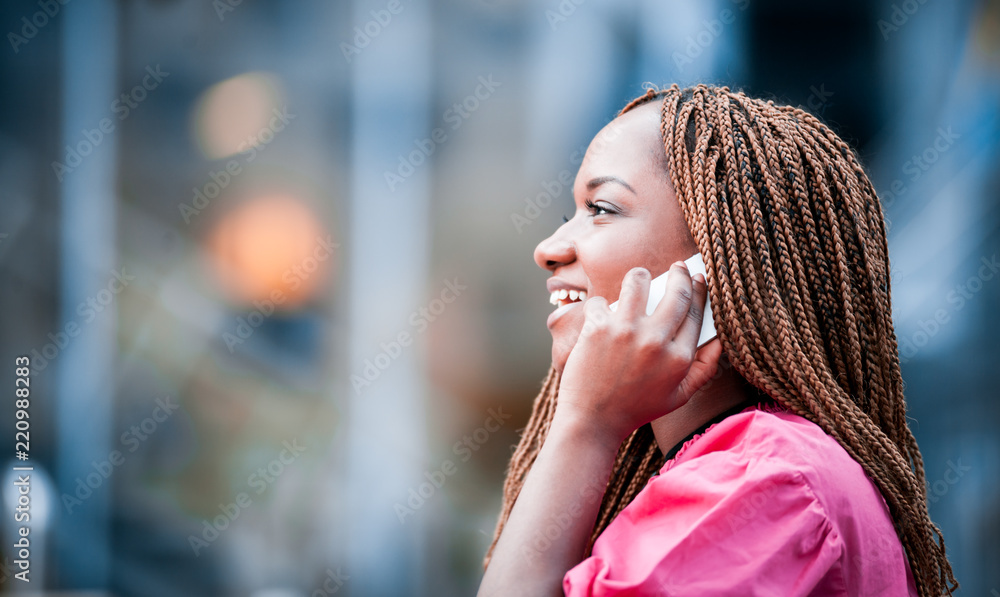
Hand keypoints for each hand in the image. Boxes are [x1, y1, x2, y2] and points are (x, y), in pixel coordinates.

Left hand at [553, 262, 722, 445]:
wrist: (592, 421)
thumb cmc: (636, 408)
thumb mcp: (679, 395)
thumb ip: (704, 368)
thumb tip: (721, 339)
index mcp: (679, 358)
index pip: (696, 313)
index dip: (699, 290)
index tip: (697, 278)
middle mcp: (656, 341)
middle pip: (676, 292)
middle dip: (678, 274)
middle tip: (677, 268)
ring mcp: (625, 331)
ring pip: (638, 281)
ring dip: (639, 277)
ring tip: (638, 280)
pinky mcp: (598, 327)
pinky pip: (602, 300)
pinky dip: (601, 305)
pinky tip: (601, 316)